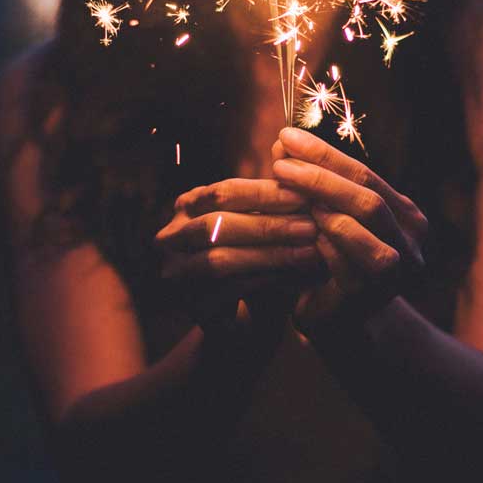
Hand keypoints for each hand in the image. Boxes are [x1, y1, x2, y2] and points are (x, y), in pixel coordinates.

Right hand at [154, 178, 326, 341]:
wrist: (251, 318)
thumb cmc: (261, 256)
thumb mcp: (264, 221)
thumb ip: (275, 196)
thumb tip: (304, 165)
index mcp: (188, 206)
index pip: (224, 191)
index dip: (266, 192)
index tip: (307, 193)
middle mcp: (171, 238)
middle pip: (217, 224)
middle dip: (268, 225)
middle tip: (311, 225)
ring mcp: (175, 274)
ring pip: (220, 259)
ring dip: (269, 254)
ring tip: (310, 251)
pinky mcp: (191, 307)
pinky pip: (228, 292)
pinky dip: (266, 281)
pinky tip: (297, 277)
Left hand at [270, 127, 429, 338]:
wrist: (340, 325)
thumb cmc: (330, 264)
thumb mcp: (328, 219)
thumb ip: (315, 186)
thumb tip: (282, 142)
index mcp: (406, 217)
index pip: (367, 175)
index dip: (326, 154)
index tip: (286, 135)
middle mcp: (410, 243)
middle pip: (367, 197)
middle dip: (321, 175)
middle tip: (281, 160)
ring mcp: (395, 271)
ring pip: (360, 223)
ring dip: (320, 201)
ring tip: (282, 184)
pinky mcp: (369, 296)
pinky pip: (340, 258)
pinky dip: (315, 237)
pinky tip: (289, 224)